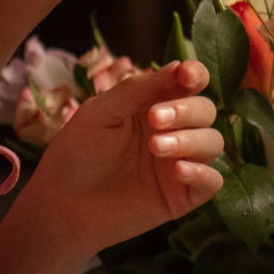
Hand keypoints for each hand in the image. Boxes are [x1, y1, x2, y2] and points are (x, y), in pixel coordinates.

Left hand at [20, 59, 223, 252]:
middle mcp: (173, 131)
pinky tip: (177, 171)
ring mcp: (180, 163)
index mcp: (154, 104)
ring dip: (191, 140)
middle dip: (186, 111)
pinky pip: (213, 181)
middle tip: (153, 119)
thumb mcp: (101, 111)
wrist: (60, 206)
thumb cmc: (75, 154)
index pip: (190, 83)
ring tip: (156, 147)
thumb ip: (137, 89)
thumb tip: (179, 66)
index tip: (186, 76)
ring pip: (213, 143)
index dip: (196, 74)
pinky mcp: (182, 197)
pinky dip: (202, 173)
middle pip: (205, 111)